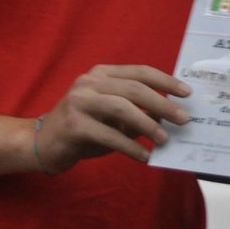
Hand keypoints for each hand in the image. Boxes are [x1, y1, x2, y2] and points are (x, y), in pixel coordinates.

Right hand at [33, 64, 191, 174]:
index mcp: (101, 74)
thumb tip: (168, 118)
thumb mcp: (111, 116)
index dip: (165, 81)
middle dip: (163, 104)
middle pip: (135, 89)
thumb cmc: (83, 130)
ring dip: (148, 125)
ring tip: (164, 140)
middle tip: (183, 120)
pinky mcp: (73, 124)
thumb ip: (135, 112)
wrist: (42, 143)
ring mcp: (79, 101)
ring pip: (122, 108)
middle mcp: (89, 82)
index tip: (187, 93)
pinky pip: (109, 134)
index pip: (140, 72)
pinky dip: (129, 146)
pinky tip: (144, 156)